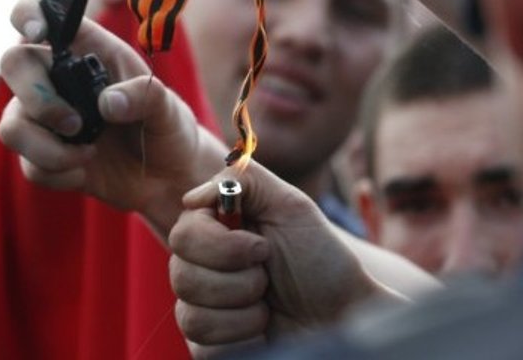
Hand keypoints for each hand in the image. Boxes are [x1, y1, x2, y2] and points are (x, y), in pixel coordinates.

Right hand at [0, 0, 225, 235]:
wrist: (170, 177)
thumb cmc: (168, 128)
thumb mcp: (169, 107)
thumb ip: (145, 96)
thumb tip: (107, 103)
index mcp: (87, 48)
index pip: (42, 10)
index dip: (29, 11)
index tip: (39, 32)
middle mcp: (59, 77)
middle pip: (13, 64)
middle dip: (37, 97)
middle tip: (74, 122)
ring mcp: (47, 117)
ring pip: (11, 125)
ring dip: (45, 147)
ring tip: (87, 154)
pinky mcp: (45, 156)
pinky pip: (29, 165)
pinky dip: (58, 172)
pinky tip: (85, 171)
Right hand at [168, 161, 387, 349]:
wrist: (342, 313)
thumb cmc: (320, 258)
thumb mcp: (291, 206)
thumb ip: (246, 180)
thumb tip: (192, 197)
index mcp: (213, 230)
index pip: (182, 235)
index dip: (223, 247)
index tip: (263, 249)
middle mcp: (199, 267)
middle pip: (181, 276)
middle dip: (240, 282)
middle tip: (268, 279)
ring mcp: (200, 308)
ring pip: (190, 317)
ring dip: (245, 313)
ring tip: (268, 308)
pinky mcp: (207, 346)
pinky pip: (203, 348)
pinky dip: (243, 339)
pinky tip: (262, 331)